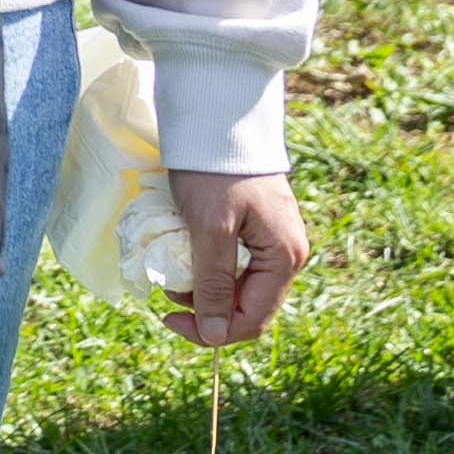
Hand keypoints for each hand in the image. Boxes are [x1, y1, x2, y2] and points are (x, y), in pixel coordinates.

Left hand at [163, 171, 308, 348]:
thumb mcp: (210, 230)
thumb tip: (213, 334)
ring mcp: (273, 241)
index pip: (252, 319)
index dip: (211, 330)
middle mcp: (287, 254)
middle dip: (205, 307)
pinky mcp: (257, 228)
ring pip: (237, 285)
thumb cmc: (214, 172)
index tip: (169, 320)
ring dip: (203, 286)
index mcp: (284, 258)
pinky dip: (206, 265)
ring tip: (171, 268)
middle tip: (167, 289)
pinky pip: (233, 263)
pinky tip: (184, 251)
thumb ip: (214, 283)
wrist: (217, 119)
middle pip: (246, 305)